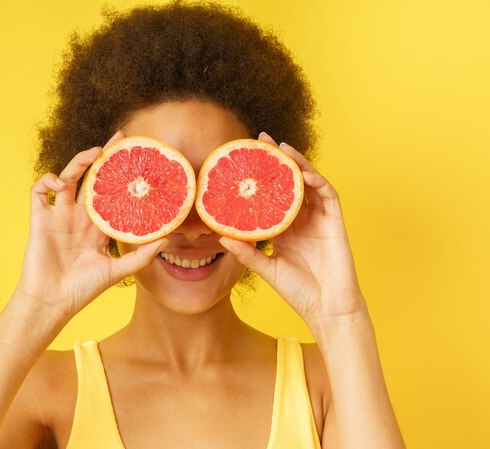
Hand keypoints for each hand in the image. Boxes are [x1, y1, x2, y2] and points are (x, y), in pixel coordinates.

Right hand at [14, 130, 167, 321]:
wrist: (53, 303)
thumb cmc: (83, 289)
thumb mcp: (118, 270)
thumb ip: (141, 255)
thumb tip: (168, 239)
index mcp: (97, 226)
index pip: (111, 192)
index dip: (120, 174)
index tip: (134, 156)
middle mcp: (79, 217)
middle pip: (91, 178)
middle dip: (102, 157)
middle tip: (119, 140)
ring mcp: (59, 215)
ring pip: (67, 178)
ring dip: (78, 162)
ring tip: (94, 154)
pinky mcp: (40, 219)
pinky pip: (39, 192)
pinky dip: (47, 180)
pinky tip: (60, 181)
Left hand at [219, 132, 366, 328]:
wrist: (326, 310)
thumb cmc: (298, 291)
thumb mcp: (265, 268)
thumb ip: (246, 252)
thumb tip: (220, 236)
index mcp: (284, 228)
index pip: (271, 195)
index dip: (260, 177)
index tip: (243, 159)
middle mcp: (301, 219)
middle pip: (289, 181)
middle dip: (278, 159)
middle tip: (261, 139)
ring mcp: (319, 219)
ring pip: (309, 182)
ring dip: (297, 163)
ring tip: (281, 147)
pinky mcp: (335, 222)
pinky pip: (328, 195)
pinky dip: (317, 180)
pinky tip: (303, 172)